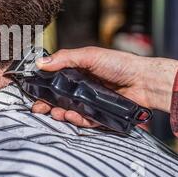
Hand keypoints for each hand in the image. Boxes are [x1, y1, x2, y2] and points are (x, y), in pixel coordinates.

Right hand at [31, 47, 177, 127]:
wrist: (144, 81)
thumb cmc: (120, 64)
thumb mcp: (89, 56)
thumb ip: (64, 59)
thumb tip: (41, 62)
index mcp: (76, 72)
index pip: (53, 81)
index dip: (42, 87)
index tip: (33, 93)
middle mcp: (81, 87)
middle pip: (58, 99)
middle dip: (46, 104)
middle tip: (38, 108)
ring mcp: (89, 102)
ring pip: (68, 111)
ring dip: (60, 113)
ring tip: (56, 113)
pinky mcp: (98, 114)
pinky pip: (84, 120)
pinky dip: (76, 120)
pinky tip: (72, 116)